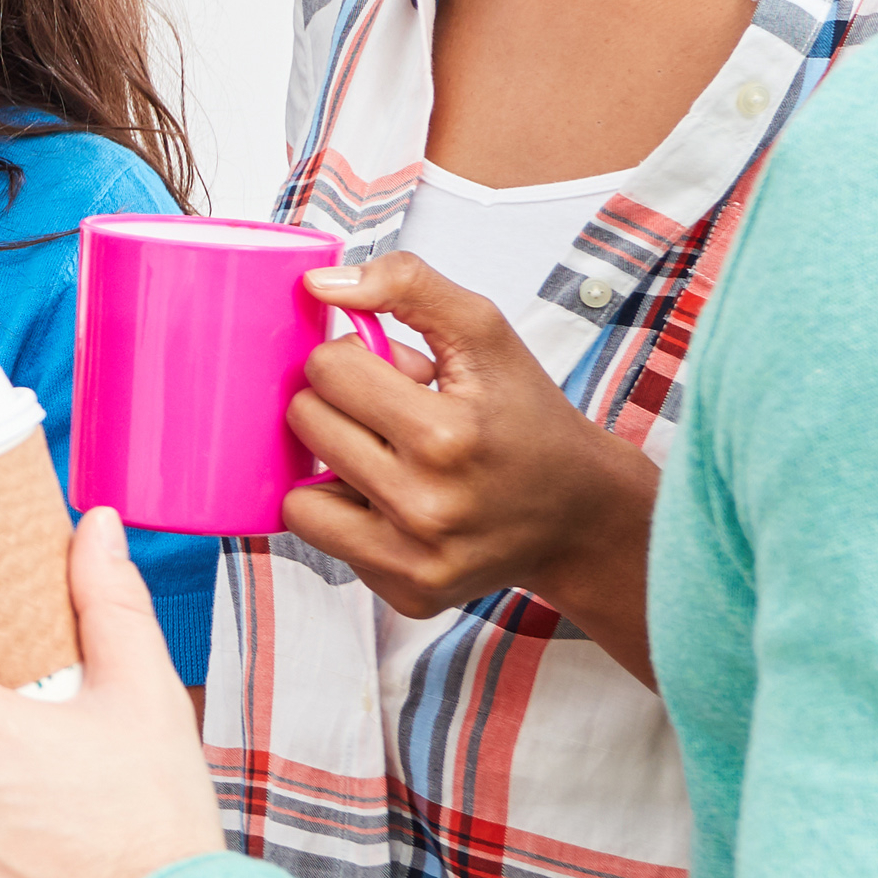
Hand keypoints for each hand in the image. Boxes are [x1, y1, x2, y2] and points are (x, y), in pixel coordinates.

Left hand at [286, 256, 665, 680]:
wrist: (578, 513)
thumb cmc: (526, 416)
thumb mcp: (486, 331)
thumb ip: (408, 285)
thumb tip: (320, 283)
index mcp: (447, 435)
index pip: (329, 370)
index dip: (352, 358)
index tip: (390, 370)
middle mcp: (428, 506)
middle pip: (307, 424)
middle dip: (338, 405)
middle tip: (391, 413)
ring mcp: (414, 559)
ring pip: (299, 493)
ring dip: (332, 466)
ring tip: (388, 458)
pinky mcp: (406, 594)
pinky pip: (321, 540)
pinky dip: (346, 516)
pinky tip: (394, 504)